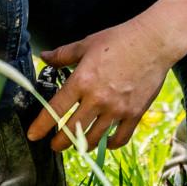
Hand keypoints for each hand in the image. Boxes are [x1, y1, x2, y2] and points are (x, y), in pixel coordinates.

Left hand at [26, 15, 172, 151]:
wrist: (153, 42)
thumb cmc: (119, 39)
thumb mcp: (87, 44)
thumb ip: (64, 54)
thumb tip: (44, 57)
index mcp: (82, 80)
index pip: (55, 109)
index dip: (41, 126)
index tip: (33, 135)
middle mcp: (97, 99)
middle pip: (71, 131)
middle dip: (59, 142)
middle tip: (54, 145)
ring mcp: (116, 109)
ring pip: (93, 139)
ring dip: (81, 146)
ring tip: (76, 146)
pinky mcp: (134, 114)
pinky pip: (119, 138)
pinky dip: (110, 144)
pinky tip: (105, 142)